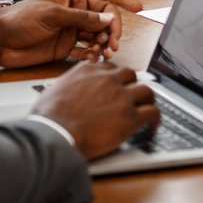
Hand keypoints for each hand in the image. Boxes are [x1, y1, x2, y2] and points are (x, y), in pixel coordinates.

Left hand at [0, 0, 138, 66]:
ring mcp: (70, 30)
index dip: (121, 1)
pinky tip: (90, 58)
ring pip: (96, 36)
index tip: (137, 8)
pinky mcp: (65, 46)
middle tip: (112, 43)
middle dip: (111, 31)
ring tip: (103, 52)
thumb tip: (107, 18)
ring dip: (103, 44)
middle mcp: (73, 12)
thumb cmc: (18, 19)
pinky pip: (85, 50)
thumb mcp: (52, 14)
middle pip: (103, 19)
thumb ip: (82, 17)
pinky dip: (90, 55)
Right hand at [30, 61, 159, 158]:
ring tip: (147, 108)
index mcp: (88, 70)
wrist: (55, 133)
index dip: (114, 79)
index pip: (110, 68)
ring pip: (146, 91)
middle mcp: (108, 79)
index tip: (115, 86)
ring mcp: (122, 96)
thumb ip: (67, 86)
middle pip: (131, 75)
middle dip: (132, 85)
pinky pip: (152, 112)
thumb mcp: (53, 91)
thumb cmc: (48, 118)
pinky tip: (152, 127)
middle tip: (132, 96)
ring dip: (147, 100)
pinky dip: (155, 119)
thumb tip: (65, 92)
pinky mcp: (130, 116)